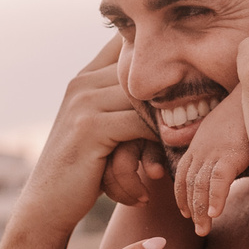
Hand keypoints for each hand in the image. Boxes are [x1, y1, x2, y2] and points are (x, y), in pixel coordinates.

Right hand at [23, 36, 171, 227]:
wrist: (47, 205)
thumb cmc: (84, 170)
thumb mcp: (102, 128)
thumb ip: (124, 103)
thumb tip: (170, 88)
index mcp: (85, 77)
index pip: (125, 42)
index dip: (156, 54)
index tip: (188, 72)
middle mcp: (83, 82)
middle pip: (144, 72)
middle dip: (174, 91)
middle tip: (202, 109)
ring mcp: (84, 102)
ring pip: (146, 98)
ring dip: (169, 121)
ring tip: (185, 140)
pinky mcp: (90, 127)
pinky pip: (140, 124)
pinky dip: (158, 141)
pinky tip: (161, 163)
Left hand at [173, 95, 248, 236]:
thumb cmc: (246, 110)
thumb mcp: (223, 127)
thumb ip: (214, 142)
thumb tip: (215, 155)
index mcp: (199, 143)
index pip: (183, 174)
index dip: (182, 196)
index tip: (186, 213)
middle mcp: (202, 148)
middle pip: (189, 184)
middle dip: (191, 209)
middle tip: (199, 229)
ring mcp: (215, 151)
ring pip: (200, 186)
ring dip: (201, 210)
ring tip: (204, 229)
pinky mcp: (231, 153)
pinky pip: (218, 181)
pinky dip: (215, 198)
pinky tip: (216, 213)